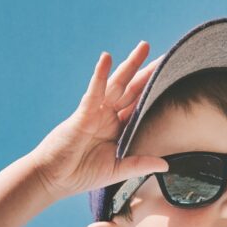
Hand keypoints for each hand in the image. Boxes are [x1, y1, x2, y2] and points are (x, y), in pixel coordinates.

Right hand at [30, 41, 168, 200]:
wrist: (53, 179)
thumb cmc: (82, 174)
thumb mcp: (118, 170)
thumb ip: (141, 164)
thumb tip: (167, 165)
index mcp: (118, 128)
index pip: (141, 106)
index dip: (155, 92)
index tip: (173, 78)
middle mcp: (108, 116)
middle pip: (132, 90)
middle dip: (147, 73)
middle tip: (166, 57)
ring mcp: (96, 112)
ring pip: (117, 84)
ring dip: (129, 65)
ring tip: (144, 47)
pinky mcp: (82, 114)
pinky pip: (94, 91)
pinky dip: (100, 75)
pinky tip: (107, 59)